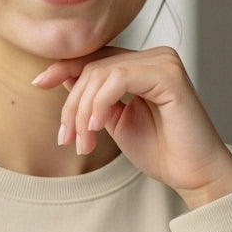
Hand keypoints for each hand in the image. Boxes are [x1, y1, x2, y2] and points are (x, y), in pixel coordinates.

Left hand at [33, 46, 231, 208]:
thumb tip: (64, 77)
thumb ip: (95, 99)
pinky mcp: (169, 74)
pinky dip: (99, 104)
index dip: (64, 68)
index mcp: (143, 65)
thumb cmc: (161, 151)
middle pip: (93, 68)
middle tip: (68, 140)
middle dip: (72, 106)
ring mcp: (163, 62)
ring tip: (84, 143)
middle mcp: (155, 57)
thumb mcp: (115, 121)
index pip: (96, 59)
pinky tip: (96, 128)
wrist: (193, 174)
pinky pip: (118, 78)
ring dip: (83, 111)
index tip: (38, 83)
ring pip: (101, 73)